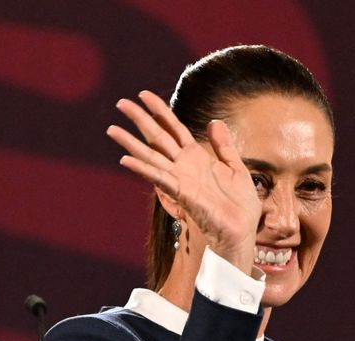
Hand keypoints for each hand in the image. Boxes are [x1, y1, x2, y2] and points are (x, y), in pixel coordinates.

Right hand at [106, 91, 260, 274]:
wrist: (241, 232)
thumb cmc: (240, 206)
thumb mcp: (236, 168)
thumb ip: (223, 146)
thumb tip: (214, 122)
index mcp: (197, 158)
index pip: (174, 128)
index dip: (160, 110)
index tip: (143, 94)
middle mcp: (184, 166)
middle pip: (157, 137)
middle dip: (139, 119)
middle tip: (120, 103)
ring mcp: (180, 179)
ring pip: (151, 156)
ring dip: (131, 143)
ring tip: (112, 129)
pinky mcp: (183, 194)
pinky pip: (159, 178)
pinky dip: (143, 169)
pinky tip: (125, 160)